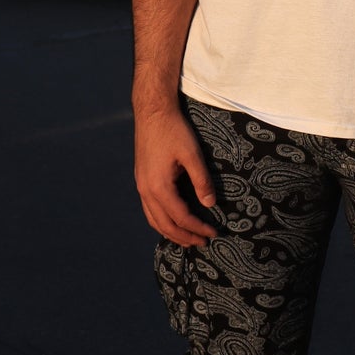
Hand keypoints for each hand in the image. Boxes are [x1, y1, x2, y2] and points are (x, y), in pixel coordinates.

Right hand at [134, 101, 217, 245]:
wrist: (152, 111)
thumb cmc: (173, 130)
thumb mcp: (192, 154)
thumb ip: (202, 180)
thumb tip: (210, 204)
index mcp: (158, 186)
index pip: (181, 217)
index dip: (198, 228)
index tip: (213, 233)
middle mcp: (146, 190)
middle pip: (164, 225)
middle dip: (184, 236)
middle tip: (202, 243)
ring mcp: (141, 185)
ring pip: (153, 219)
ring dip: (170, 232)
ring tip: (187, 240)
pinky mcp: (141, 179)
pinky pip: (149, 209)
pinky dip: (160, 221)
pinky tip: (171, 221)